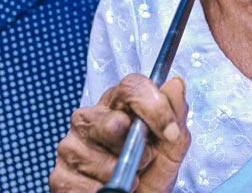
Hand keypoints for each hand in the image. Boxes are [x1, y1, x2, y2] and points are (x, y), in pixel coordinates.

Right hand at [49, 75, 190, 192]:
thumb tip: (176, 83)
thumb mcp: (173, 142)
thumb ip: (176, 112)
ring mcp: (71, 144)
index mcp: (119, 102)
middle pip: (112, 123)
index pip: (132, 87)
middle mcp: (91, 117)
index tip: (171, 132)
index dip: (154, 108)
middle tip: (145, 159)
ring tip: (130, 177)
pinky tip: (110, 190)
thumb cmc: (154, 169)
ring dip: (121, 175)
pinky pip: (82, 185)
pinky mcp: (59, 175)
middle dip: (136, 148)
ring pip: (97, 158)